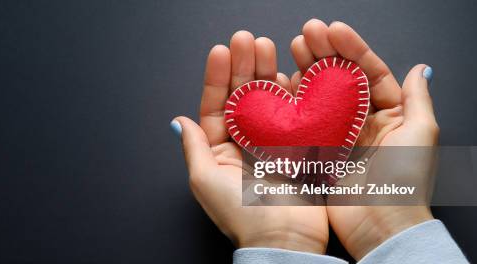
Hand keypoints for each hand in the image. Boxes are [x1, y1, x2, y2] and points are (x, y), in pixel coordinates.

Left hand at [172, 31, 327, 253]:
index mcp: (220, 150)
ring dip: (266, 72)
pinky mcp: (297, 146)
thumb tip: (178, 121)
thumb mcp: (205, 180)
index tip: (220, 51)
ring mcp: (272, 143)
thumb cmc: (241, 214)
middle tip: (246, 39)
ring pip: (268, 100)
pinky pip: (294, 114)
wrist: (284, 239)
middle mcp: (245, 143)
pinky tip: (289, 70)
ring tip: (266, 46)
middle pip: (242, 97)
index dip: (216, 77)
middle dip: (242, 66)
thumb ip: (195, 147)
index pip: (215, 106)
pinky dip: (291, 92)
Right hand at [289, 19, 436, 259]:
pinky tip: (282, 83)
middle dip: (324, 54)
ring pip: (320, 96)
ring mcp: (338, 137)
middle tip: (306, 33)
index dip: (351, 49)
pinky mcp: (318, 152)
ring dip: (307, 71)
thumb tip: (421, 68)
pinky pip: (304, 121)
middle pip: (341, 80)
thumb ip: (416, 98)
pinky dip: (293, 102)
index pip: (370, 72)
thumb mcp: (421, 133)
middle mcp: (363, 123)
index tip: (332, 30)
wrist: (381, 224)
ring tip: (291, 49)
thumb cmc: (405, 180)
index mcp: (390, 115)